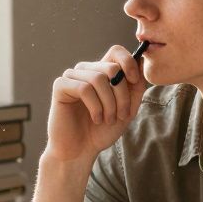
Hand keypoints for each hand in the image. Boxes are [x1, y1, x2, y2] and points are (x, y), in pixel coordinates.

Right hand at [43, 45, 146, 165]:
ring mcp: (72, 77)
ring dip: (109, 103)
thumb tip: (142, 60)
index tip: (135, 82)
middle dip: (122, 94)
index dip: (128, 62)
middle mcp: (86, 70)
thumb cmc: (102, 130)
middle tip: (121, 115)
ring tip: (108, 119)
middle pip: (111, 68)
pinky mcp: (60, 86)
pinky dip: (95, 106)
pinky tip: (96, 119)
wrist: (81, 150)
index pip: (116, 51)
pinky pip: (84, 88)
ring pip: (98, 78)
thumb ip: (136, 86)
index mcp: (101, 72)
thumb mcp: (127, 108)